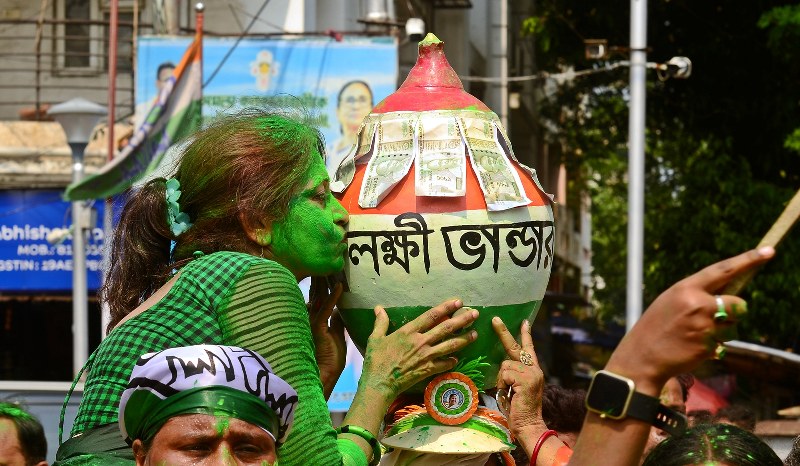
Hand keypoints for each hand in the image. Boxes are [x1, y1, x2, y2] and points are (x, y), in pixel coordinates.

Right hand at [308, 278, 345, 398]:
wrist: (324, 375)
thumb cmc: (331, 359)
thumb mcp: (337, 336)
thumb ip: (337, 322)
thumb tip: (340, 310)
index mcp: (316, 321)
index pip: (319, 299)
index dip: (324, 286)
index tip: (329, 273)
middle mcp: (311, 319)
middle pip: (316, 295)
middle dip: (321, 280)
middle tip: (325, 263)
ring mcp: (313, 322)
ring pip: (319, 298)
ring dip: (325, 283)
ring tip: (330, 268)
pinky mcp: (317, 327)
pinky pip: (326, 308)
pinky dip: (333, 297)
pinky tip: (340, 286)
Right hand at [360, 299, 478, 399]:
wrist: (379, 383)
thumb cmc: (376, 360)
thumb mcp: (376, 338)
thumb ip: (381, 322)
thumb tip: (378, 308)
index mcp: (409, 331)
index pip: (431, 316)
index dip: (446, 307)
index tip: (458, 302)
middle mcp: (421, 342)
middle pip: (446, 328)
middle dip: (462, 320)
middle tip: (475, 314)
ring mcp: (427, 356)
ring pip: (450, 345)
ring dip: (464, 339)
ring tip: (475, 334)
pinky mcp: (428, 370)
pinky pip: (444, 364)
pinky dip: (452, 361)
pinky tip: (457, 358)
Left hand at [492, 317, 545, 435]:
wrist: (528, 425)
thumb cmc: (519, 409)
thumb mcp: (515, 388)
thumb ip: (512, 375)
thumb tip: (503, 366)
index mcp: (533, 371)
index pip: (529, 349)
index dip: (526, 335)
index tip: (525, 321)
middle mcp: (535, 369)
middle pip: (515, 347)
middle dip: (503, 332)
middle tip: (495, 319)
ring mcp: (532, 373)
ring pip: (505, 364)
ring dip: (502, 379)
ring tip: (508, 391)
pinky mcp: (526, 379)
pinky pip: (505, 374)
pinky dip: (503, 384)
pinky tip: (510, 393)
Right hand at [607, 246, 774, 393]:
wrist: (642, 356)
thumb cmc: (657, 326)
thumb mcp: (671, 300)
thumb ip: (698, 294)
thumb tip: (730, 292)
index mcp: (686, 288)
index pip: (723, 270)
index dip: (747, 260)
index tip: (768, 251)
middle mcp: (698, 304)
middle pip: (739, 305)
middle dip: (733, 312)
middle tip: (713, 318)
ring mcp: (704, 326)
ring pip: (733, 326)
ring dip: (723, 330)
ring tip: (695, 334)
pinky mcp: (709, 346)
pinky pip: (724, 343)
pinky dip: (714, 345)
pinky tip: (693, 346)